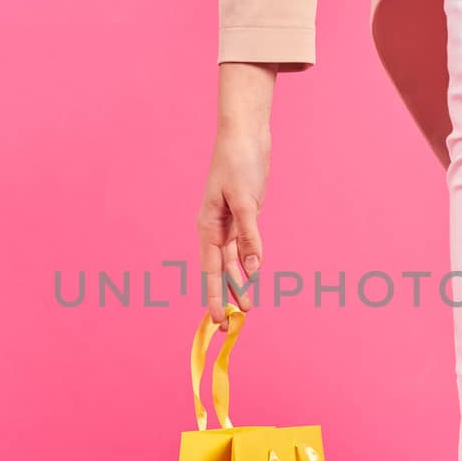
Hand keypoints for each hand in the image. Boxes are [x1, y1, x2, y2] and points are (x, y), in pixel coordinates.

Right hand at [197, 63, 273, 327]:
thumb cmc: (238, 162)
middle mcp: (215, 228)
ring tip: (247, 309)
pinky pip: (244, 245)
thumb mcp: (245, 199)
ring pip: (233, 261)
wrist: (245, 134)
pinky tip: (253, 275)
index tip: (218, 321)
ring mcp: (229, 222)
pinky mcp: (243, 215)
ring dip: (240, 283)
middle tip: (233, 326)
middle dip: (227, 296)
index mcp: (208, 226)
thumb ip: (250, 234)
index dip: (215, 296)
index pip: (211, 270)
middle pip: (221, 270)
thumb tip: (253, 266)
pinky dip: (248, 261)